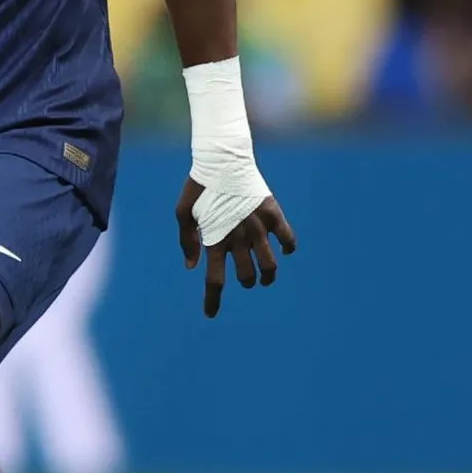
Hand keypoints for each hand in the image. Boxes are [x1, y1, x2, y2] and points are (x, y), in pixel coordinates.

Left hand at [176, 179, 297, 317]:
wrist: (221, 158)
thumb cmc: (199, 187)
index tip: (210, 315)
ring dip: (268, 275)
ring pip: (270, 265)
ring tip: (267, 276)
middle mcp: (237, 237)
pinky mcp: (272, 213)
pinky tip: (285, 250)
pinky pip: (287, 238)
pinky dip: (288, 247)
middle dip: (247, 282)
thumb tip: (192, 267)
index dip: (212, 301)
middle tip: (248, 279)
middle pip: (246, 276)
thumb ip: (187, 241)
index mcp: (215, 239)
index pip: (214, 280)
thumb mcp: (183, 213)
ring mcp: (257, 226)